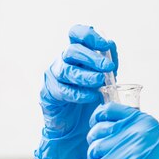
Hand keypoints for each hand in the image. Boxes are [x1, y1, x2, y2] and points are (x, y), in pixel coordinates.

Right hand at [34, 25, 117, 158]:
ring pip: (66, 70)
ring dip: (85, 75)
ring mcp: (53, 76)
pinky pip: (63, 91)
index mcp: (76, 52)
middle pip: (72, 50)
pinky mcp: (48, 93)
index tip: (106, 45)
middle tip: (108, 68)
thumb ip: (107, 62)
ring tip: (100, 82)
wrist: (76, 125)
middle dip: (92, 58)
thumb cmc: (89, 96)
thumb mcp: (103, 77)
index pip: (76, 33)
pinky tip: (92, 96)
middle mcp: (62, 60)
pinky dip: (79, 94)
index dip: (89, 35)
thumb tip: (111, 45)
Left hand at [85, 103, 158, 158]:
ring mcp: (124, 147)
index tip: (95, 123)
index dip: (97, 117)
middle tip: (96, 148)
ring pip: (95, 147)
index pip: (108, 109)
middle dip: (93, 139)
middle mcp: (132, 130)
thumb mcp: (155, 134)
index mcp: (141, 119)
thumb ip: (136, 128)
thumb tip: (112, 128)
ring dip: (92, 156)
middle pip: (98, 129)